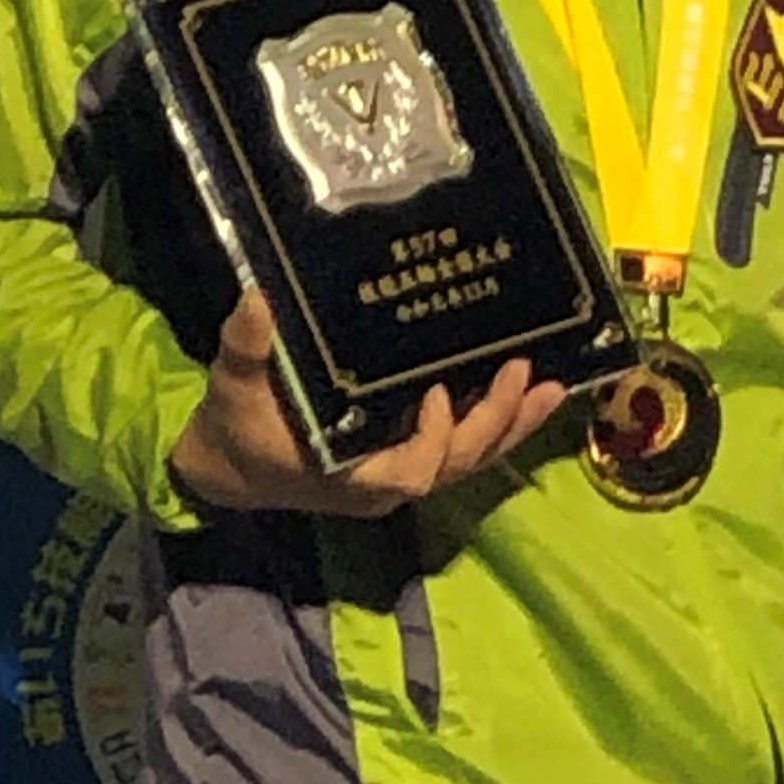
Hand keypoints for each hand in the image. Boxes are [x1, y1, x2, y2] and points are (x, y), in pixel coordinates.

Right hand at [168, 287, 565, 517]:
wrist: (232, 466)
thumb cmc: (237, 426)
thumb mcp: (232, 384)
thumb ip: (246, 345)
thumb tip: (259, 300)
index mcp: (352, 475)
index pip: (411, 472)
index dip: (433, 439)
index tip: (439, 394)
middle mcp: (388, 483)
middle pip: (458, 464)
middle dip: (495, 423)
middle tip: (524, 373)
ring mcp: (403, 472)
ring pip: (471, 459)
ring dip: (512, 424)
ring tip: (551, 386)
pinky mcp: (410, 457)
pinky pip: (464, 448)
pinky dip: (499, 423)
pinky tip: (530, 392)